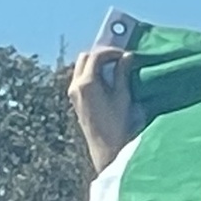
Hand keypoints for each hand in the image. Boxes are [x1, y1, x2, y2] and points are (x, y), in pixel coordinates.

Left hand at [69, 46, 135, 174]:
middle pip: (84, 58)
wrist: (105, 148)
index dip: (111, 52)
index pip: (96, 57)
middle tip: (117, 59)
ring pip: (80, 67)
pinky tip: (105, 81)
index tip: (123, 55)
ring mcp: (73, 94)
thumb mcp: (122, 96)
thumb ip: (122, 74)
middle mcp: (76, 86)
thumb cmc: (116, 124)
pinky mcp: (75, 100)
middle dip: (100, 56)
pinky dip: (91, 74)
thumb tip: (126, 57)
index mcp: (87, 84)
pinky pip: (80, 79)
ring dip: (95, 64)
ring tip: (112, 70)